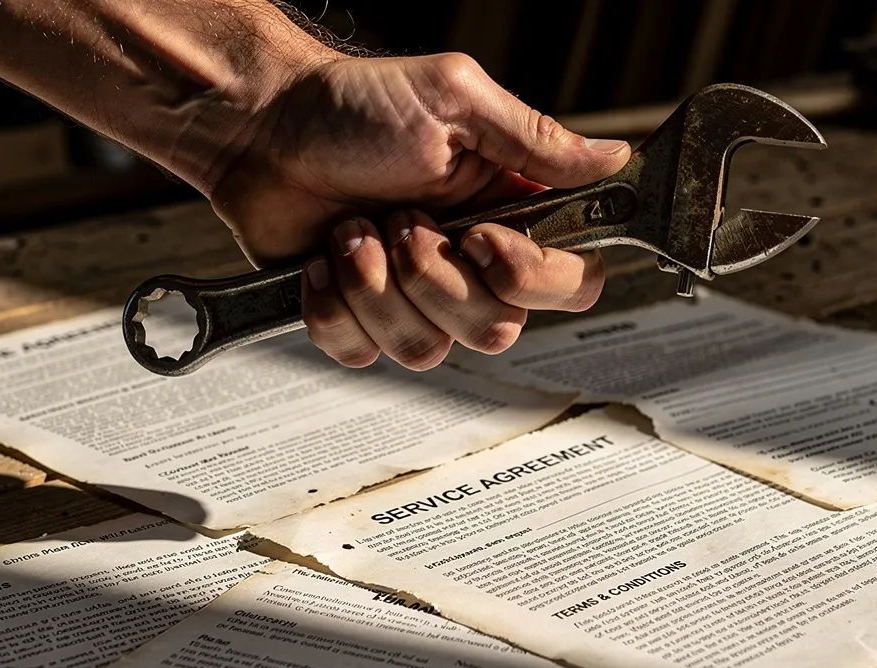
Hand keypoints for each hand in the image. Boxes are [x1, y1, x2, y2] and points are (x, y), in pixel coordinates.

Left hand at [209, 53, 630, 369]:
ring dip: (375, 285)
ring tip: (353, 229)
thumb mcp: (455, 102)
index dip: (528, 277)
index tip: (479, 237)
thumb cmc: (352, 105)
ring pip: (427, 351)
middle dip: (433, 277)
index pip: (570, 284)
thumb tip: (614, 158)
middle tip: (400, 218)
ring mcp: (412, 299)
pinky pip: (363, 356)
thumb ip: (536, 139)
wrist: (263, 130)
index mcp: (506, 214)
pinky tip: (324, 259)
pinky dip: (333, 306)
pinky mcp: (358, 321)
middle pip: (497, 331)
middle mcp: (467, 266)